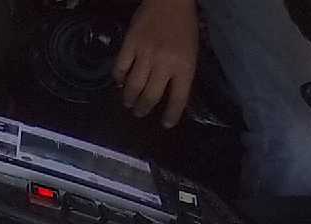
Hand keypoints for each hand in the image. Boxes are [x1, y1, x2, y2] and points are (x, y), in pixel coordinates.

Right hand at [113, 0, 198, 127]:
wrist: (170, 0)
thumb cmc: (184, 26)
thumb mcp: (191, 52)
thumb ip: (181, 73)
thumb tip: (169, 95)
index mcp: (184, 66)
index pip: (178, 99)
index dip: (171, 115)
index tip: (165, 124)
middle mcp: (165, 63)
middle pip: (151, 96)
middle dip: (144, 109)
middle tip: (140, 113)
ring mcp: (145, 54)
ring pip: (134, 86)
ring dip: (129, 99)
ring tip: (128, 103)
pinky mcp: (130, 44)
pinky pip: (120, 68)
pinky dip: (119, 78)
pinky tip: (120, 81)